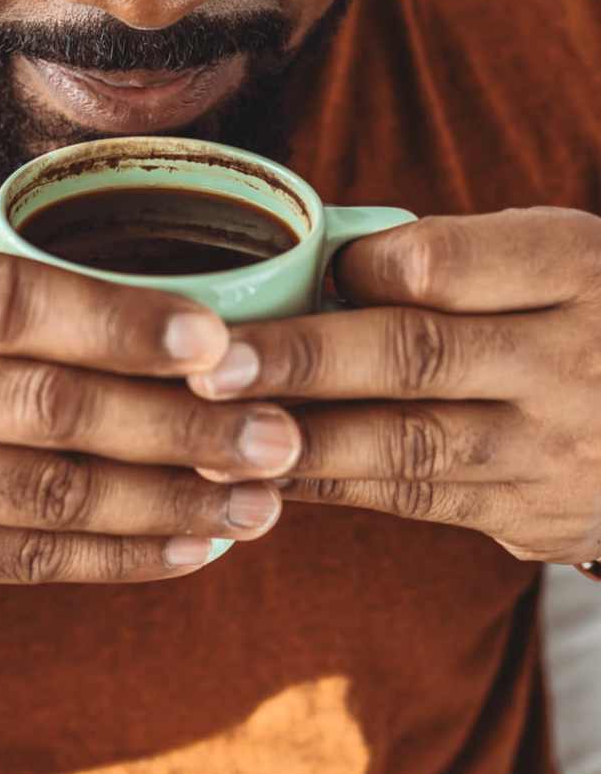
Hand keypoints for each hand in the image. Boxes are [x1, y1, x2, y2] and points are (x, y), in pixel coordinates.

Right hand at [0, 240, 299, 612]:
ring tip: (264, 497)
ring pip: (57, 494)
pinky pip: (36, 561)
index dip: (121, 321)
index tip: (220, 337)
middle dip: (180, 423)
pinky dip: (126, 557)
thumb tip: (150, 261)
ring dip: (174, 499)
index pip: (12, 301)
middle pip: (51, 406)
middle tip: (282, 432)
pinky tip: (197, 546)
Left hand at [187, 207, 600, 565]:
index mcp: (571, 270)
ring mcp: (553, 452)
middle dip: (303, 361)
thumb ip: (453, 257)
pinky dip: (333, 486)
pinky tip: (265, 474)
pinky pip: (416, 501)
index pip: (447, 265)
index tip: (294, 272)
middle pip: (416, 357)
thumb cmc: (588, 313)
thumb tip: (313, 266)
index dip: (360, 270)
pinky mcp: (532, 517)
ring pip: (406, 448)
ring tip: (212, 433)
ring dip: (300, 442)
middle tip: (211, 364)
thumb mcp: (553, 256)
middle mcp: (569, 362)